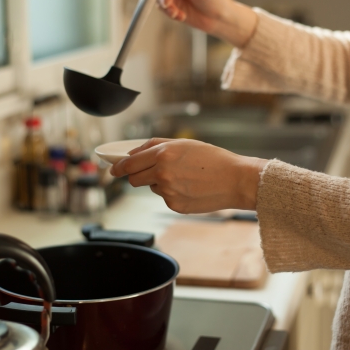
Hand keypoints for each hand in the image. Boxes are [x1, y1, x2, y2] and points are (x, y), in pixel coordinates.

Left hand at [110, 138, 267, 213]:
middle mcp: (162, 173)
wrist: (235, 180)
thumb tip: (133, 154)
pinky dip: (173, 193)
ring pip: (152, 188)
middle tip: (148, 173)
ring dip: (159, 183)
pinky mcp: (175, 205)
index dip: (118, 167)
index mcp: (162, 155)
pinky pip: (166, 198)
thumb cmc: (213, 159)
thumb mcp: (183, 144)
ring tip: (183, 177)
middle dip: (137, 176)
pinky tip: (190, 188)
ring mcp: (168, 192)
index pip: (129, 163)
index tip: (113, 170)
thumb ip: (155, 146)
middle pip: (134, 180)